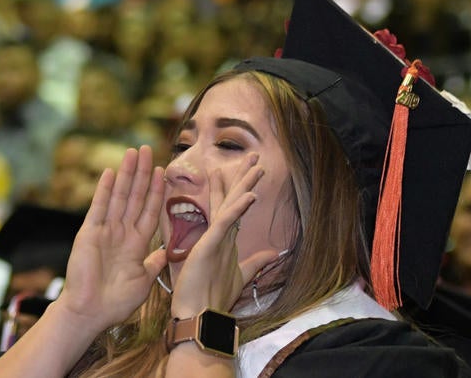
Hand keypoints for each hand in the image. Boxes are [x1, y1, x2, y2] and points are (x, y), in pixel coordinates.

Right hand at [51, 146, 169, 330]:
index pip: (149, 211)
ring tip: (133, 152)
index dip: (156, 191)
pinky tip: (110, 172)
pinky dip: (104, 190)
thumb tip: (168, 253)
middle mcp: (121, 234)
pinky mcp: (89, 233)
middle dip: (142, 174)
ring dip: (126, 174)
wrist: (91, 313)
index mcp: (136, 245)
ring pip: (119, 197)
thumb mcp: (143, 281)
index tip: (163, 172)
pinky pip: (99, 208)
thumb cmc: (116, 303)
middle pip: (134, 197)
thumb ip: (154, 264)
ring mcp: (105, 232)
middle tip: (147, 149)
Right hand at [169, 153, 278, 315]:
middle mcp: (218, 235)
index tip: (250, 171)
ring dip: (243, 184)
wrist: (196, 315)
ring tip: (255, 164)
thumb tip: (274, 253)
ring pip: (229, 205)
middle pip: (232, 199)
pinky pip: (226, 223)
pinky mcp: (209, 246)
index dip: (241, 189)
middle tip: (253, 156)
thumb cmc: (211, 297)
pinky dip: (238, 208)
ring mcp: (212, 239)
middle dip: (242, 177)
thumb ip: (255, 262)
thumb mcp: (241, 276)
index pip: (233, 208)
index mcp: (224, 240)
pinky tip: (250, 195)